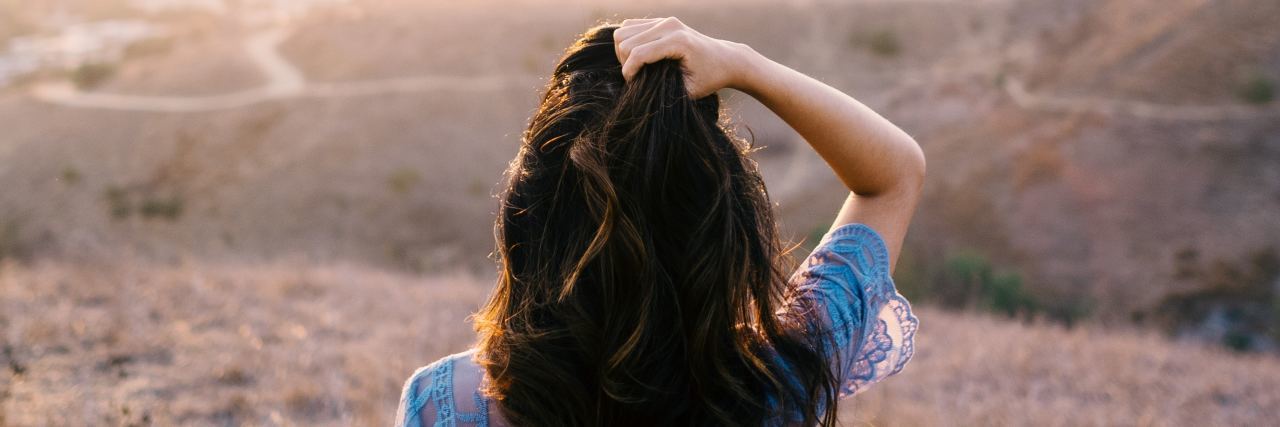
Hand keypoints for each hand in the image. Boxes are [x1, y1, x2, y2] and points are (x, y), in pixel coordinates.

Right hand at [613, 17, 756, 98]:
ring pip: (623, 31)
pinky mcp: (661, 20)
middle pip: (625, 41)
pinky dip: (628, 42)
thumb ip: (665, 92)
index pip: (638, 53)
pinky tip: (639, 57)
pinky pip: (629, 26)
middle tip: (636, 77)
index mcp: (678, 41)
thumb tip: (639, 95)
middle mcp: (669, 25)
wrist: (725, 59)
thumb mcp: (690, 91)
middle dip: (625, 62)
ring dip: (624, 52)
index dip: (629, 72)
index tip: (632, 85)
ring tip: (636, 67)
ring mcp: (664, 20)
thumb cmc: (709, 78)